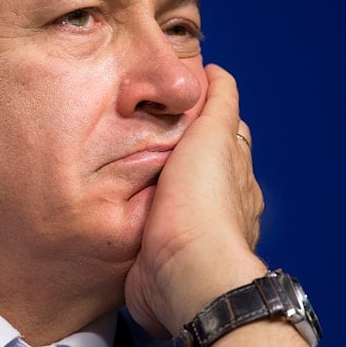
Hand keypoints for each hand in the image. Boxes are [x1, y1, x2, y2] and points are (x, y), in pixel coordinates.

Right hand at [124, 63, 266, 337]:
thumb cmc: (201, 205)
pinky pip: (142, 226)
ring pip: (166, 196)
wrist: (182, 273)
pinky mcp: (156, 255)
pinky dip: (131, 212)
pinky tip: (112, 202)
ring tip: (113, 161)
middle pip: (192, 165)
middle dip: (170, 148)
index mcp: (233, 174)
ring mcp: (184, 231)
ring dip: (146, 182)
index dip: (204, 114)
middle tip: (134, 126)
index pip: (223, 135)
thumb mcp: (213, 137)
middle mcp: (213, 204)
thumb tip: (218, 73)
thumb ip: (218, 104)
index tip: (176, 99)